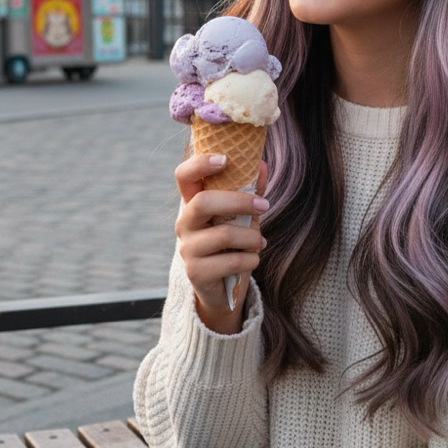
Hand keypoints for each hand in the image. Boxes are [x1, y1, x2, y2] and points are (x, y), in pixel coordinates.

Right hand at [174, 155, 268, 333]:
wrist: (224, 288)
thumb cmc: (233, 243)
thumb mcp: (242, 215)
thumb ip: (249, 190)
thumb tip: (261, 164)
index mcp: (193, 203)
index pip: (183, 176)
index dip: (199, 164)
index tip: (225, 159)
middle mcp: (184, 223)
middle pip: (204, 202)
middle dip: (239, 201)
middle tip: (264, 205)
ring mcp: (187, 248)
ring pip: (224, 234)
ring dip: (252, 237)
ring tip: (260, 242)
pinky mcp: (196, 273)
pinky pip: (231, 261)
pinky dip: (251, 259)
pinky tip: (253, 259)